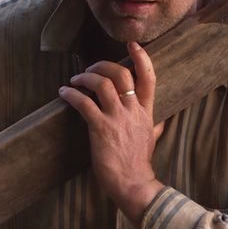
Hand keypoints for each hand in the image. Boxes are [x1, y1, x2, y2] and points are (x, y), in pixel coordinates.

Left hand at [59, 41, 164, 224]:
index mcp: (146, 112)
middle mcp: (133, 110)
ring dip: (85, 77)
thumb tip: (163, 119)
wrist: (134, 184)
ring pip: (102, 84)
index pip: (149, 78)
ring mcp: (117, 118)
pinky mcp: (101, 128)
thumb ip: (156, 126)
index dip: (141, 58)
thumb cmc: (140, 164)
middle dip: (102, 65)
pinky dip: (72, 94)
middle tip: (90, 69)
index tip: (132, 44)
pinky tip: (64, 93)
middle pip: (121, 73)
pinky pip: (84, 103)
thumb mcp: (153, 140)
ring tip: (75, 80)